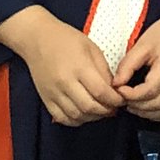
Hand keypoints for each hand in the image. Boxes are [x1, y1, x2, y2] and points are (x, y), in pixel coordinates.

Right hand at [0, 6, 124, 126]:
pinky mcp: (46, 98)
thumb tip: (113, 89)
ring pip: (77, 116)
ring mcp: (54, 92)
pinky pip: (62, 118)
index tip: (122, 99)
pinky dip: (76, 120)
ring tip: (100, 110)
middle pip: (90, 107)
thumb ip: (103, 70)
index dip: (115, 100)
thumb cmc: (65, 39)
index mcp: (79, 67)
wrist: (37, 38)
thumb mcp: (91, 48)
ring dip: (92, 117)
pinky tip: (83, 113)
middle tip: (113, 107)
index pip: (101, 92)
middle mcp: (65, 82)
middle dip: (106, 111)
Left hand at [114, 4, 159, 121]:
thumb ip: (128, 65)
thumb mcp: (143, 44)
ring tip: (135, 105)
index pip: (149, 91)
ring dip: (149, 114)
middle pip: (158, 104)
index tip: (120, 90)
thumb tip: (116, 84)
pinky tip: (151, 109)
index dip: (131, 95)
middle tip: (125, 100)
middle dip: (137, 106)